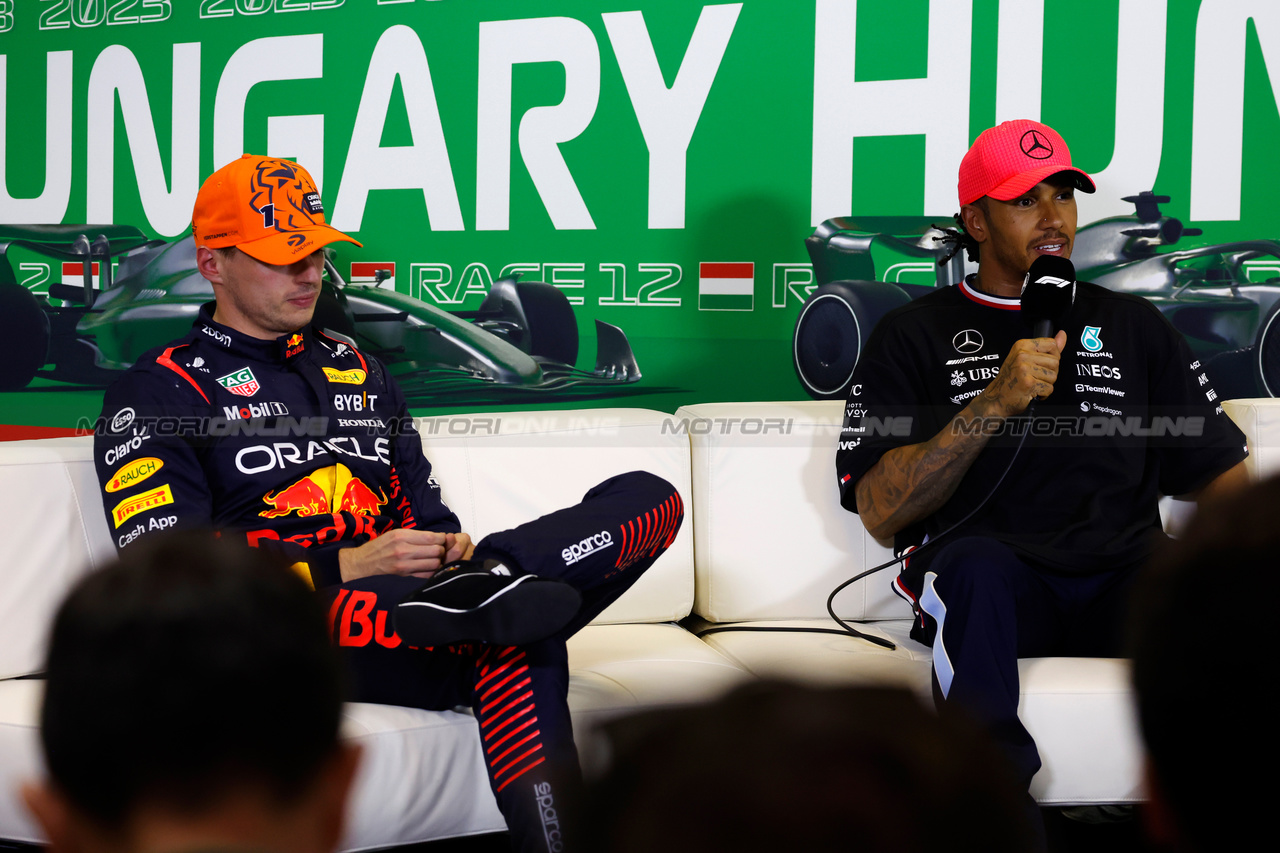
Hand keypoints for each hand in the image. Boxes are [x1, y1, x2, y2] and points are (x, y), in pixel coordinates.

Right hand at [338, 529, 471, 581]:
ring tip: (434, 559)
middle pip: (436, 550)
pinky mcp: (404, 577)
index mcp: (401, 536)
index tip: (442, 539)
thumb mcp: (394, 534)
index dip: (441, 538)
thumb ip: (415, 535)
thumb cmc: (379, 547)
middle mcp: (403, 550)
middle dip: (441, 550)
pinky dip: (431, 571)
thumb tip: (437, 537)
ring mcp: (404, 565)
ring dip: (438, 561)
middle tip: (439, 549)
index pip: (432, 537)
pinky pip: (426, 575)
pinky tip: (428, 568)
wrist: (361, 564)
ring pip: (434, 563)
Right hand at [978, 331, 1066, 417]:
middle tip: (1036, 377)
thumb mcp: (1026, 358)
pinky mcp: (1028, 383)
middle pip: (1055, 362)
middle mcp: (1022, 355)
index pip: (1052, 344)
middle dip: (1050, 373)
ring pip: (1054, 376)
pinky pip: (1049, 388)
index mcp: (1022, 345)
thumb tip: (1062, 335)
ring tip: (1033, 384)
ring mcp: (1024, 369)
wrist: (997, 398)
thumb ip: (1047, 347)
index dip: (1053, 356)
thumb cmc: (1012, 379)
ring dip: (1046, 384)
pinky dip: (1043, 394)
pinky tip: (1032, 392)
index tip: (1042, 364)